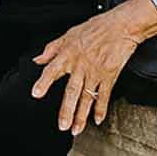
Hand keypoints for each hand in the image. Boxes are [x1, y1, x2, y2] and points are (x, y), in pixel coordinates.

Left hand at [30, 9, 147, 133]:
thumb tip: (38, 60)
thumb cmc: (95, 28)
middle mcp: (81, 65)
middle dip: (67, 110)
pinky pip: (104, 95)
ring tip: (76, 129)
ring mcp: (96, 72)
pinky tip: (97, 119)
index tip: (36, 94)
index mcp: (69, 54)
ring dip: (82, 115)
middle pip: (72, 91)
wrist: (121, 26)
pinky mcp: (109, 75)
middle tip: (62, 125)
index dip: (43, 82)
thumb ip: (51, 49)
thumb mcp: (69, 34)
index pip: (52, 70)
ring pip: (87, 97)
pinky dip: (101, 108)